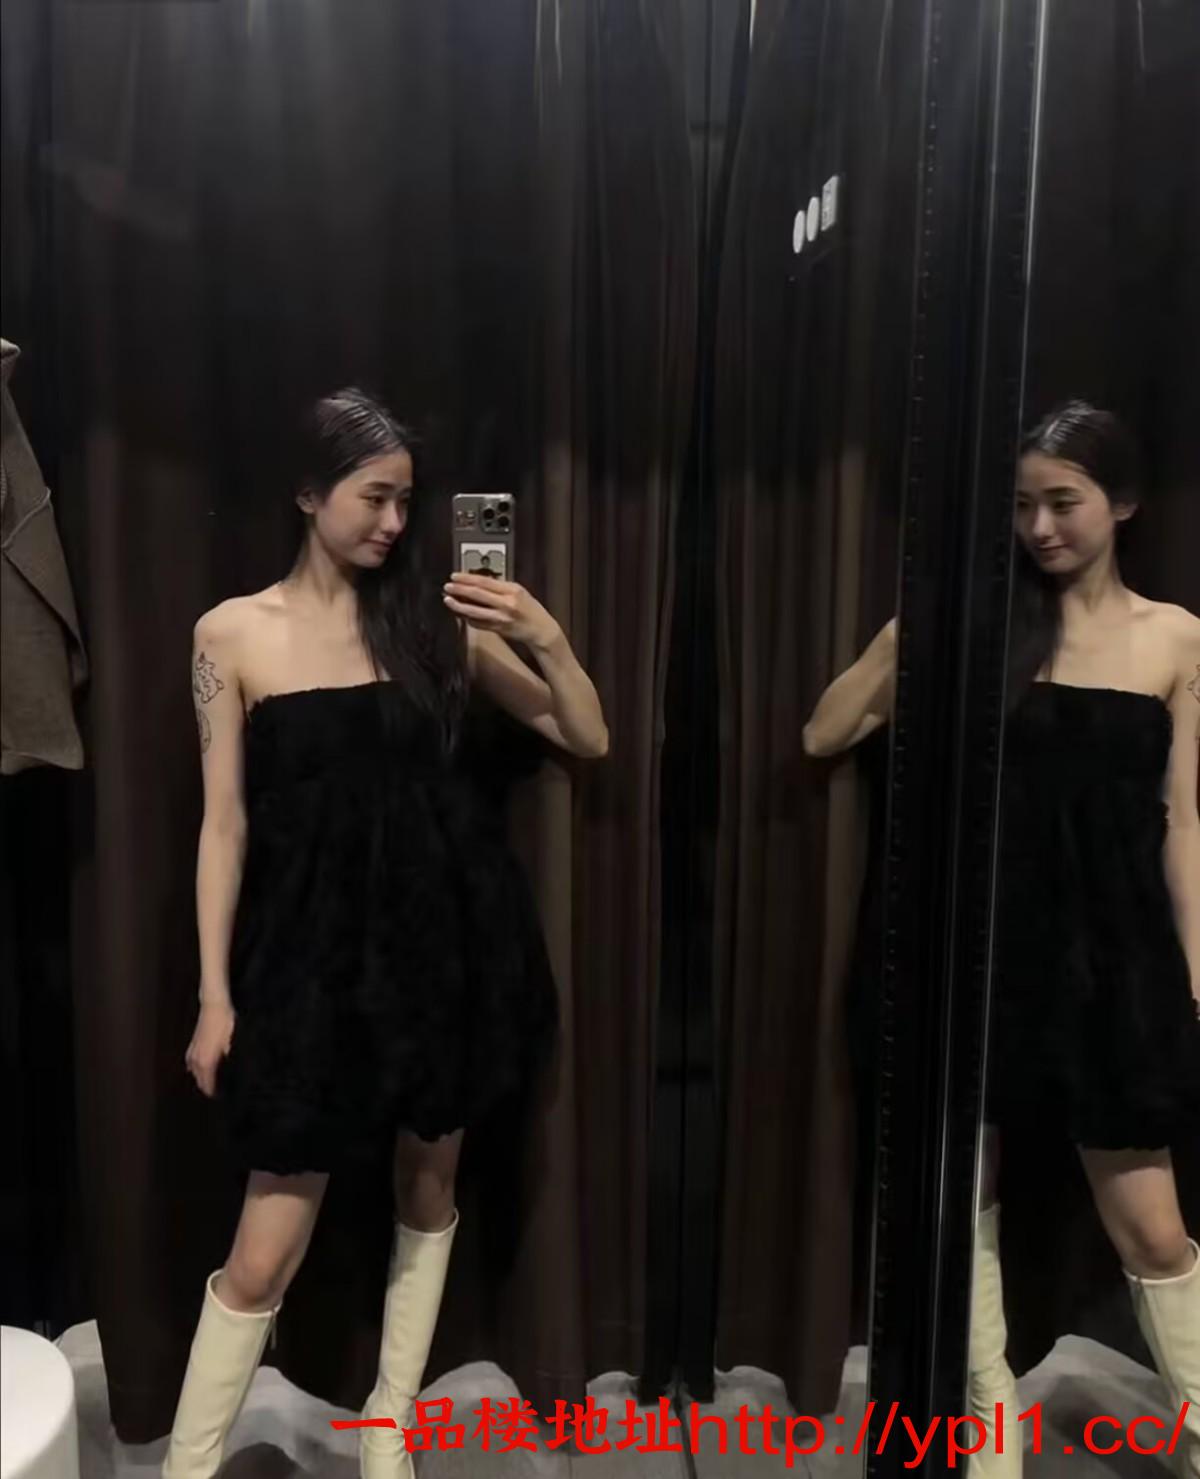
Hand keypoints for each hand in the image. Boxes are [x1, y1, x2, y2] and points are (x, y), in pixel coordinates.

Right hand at [186, 999, 234, 1097]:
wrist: (213, 1005)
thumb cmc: (225, 1023)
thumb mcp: (232, 1043)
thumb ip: (231, 1060)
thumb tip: (235, 1073)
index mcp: (206, 1062)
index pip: (207, 1085)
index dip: (213, 1093)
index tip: (221, 1097)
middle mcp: (196, 1060)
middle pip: (199, 1081)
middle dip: (207, 1087)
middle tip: (219, 1091)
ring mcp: (192, 1052)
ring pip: (194, 1072)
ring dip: (201, 1078)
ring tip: (211, 1082)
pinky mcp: (192, 1044)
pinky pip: (191, 1063)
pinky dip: (196, 1069)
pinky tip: (200, 1069)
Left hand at [443, 572, 560, 649]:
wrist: (540, 629)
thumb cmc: (531, 608)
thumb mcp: (519, 590)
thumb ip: (500, 586)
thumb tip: (478, 581)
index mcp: (511, 591)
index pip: (484, 582)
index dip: (467, 578)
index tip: (455, 576)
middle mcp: (505, 604)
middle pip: (477, 595)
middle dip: (459, 590)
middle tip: (447, 587)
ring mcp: (500, 618)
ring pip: (474, 611)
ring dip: (458, 606)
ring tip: (448, 600)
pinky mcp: (496, 629)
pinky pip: (477, 623)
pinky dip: (467, 617)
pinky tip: (460, 613)